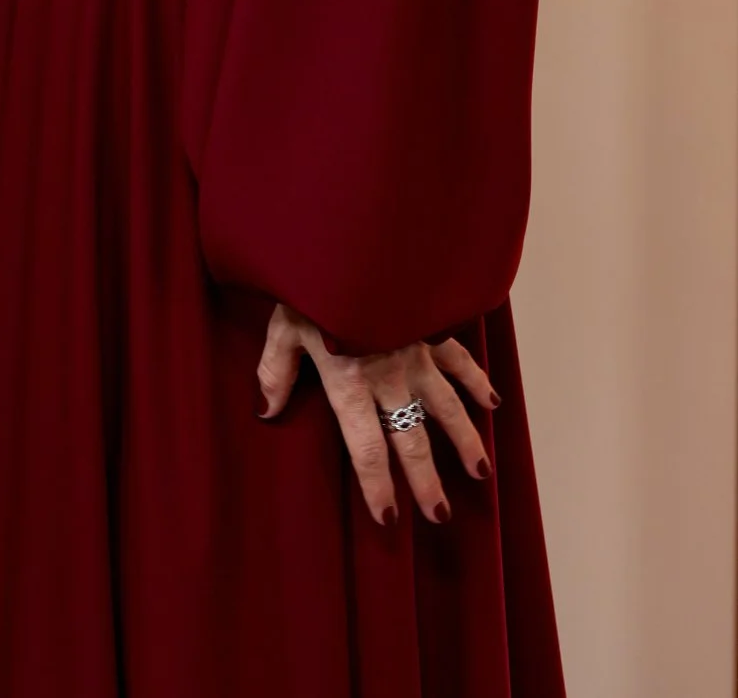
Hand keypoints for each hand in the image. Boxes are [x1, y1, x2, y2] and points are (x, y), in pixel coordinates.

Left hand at [257, 301, 497, 526]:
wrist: (356, 236)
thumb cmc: (313, 280)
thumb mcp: (284, 324)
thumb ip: (276, 370)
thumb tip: (265, 411)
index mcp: (349, 382)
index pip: (366, 449)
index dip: (378, 487)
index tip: (390, 520)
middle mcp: (388, 377)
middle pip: (410, 441)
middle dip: (426, 482)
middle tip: (440, 516)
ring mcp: (415, 353)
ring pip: (445, 409)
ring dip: (464, 442)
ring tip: (479, 473)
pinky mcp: (431, 328)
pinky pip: (458, 360)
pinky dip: (476, 381)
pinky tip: (491, 402)